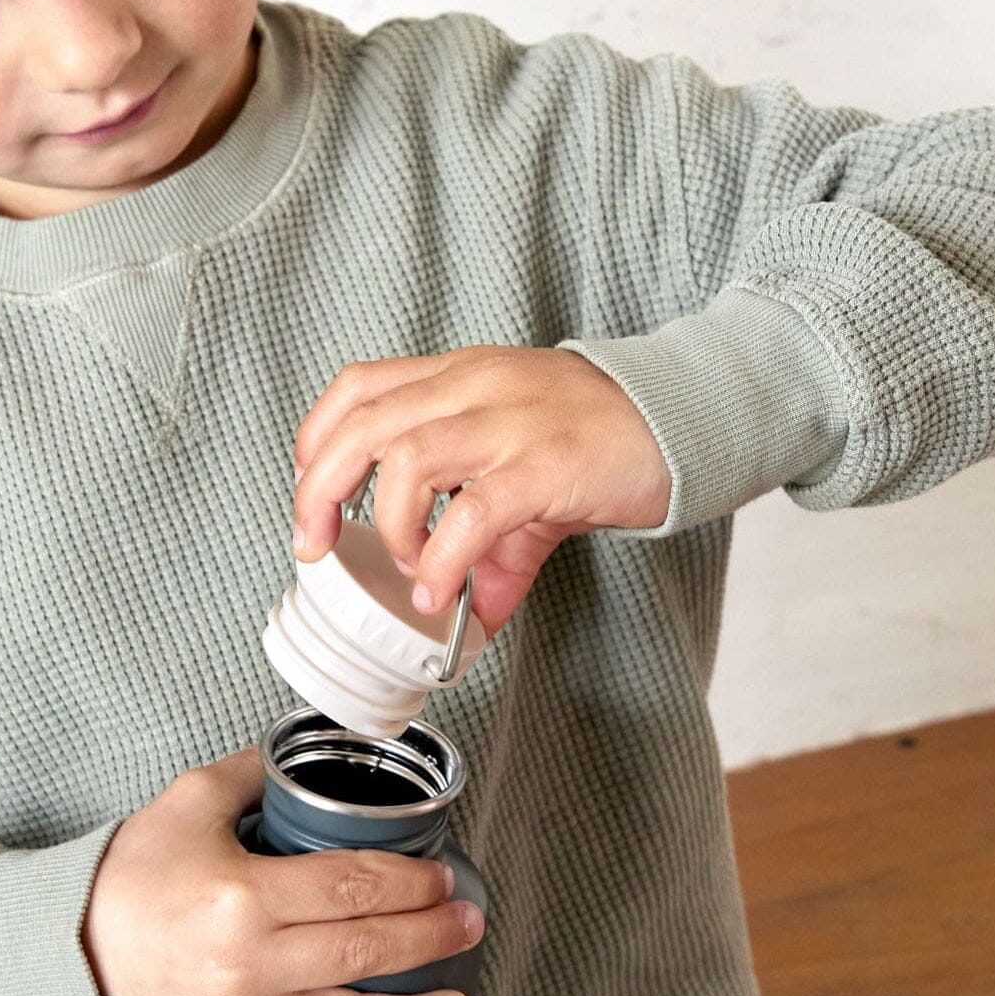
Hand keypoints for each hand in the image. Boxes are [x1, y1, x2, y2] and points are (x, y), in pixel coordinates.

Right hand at [81, 746, 480, 995]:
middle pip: (367, 950)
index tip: (443, 879)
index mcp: (243, 895)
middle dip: (432, 938)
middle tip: (470, 925)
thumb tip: (306, 746)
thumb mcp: (186, 804)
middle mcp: (248, 966)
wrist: (64, 954)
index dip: (411, 883)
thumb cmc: (129, 877)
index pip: (354, 886)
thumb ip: (251, 773)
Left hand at [291, 345, 670, 635]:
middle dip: (320, 490)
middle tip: (317, 545)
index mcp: (457, 378)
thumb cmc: (597, 437)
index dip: (316, 441)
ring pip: (407, 458)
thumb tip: (465, 617)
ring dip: (390, 524)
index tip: (311, 496)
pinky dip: (443, 558)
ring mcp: (510, 422)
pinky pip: (474, 511)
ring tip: (408, 566)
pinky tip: (442, 591)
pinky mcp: (548, 464)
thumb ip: (484, 545)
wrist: (682, 417)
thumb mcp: (524, 476)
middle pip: (362, 423)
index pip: (357, 387)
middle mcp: (473, 388)